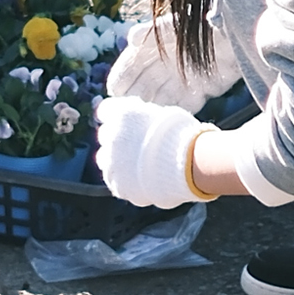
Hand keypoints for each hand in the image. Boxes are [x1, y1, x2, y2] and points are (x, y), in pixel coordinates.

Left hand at [94, 96, 215, 208]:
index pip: (105, 110)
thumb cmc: (183, 135)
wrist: (189, 164)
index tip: (122, 121)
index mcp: (122, 114)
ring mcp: (112, 162)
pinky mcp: (118, 184)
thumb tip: (142, 117)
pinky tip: (138, 180)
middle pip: (104, 135)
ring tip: (135, 165)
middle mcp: (111, 136)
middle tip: (133, 144)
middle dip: (116, 138)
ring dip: (116, 160)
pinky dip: (123, 180)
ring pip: (104, 159)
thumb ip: (144, 116)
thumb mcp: (163, 114)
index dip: (114, 116)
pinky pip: (115, 181)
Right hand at [106, 15, 241, 113]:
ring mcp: (184, 79)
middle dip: (134, 98)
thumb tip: (130, 37)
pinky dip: (175, 111)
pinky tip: (166, 120)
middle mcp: (167, 65)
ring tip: (141, 120)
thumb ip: (154, 31)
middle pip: (144, 85)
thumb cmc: (203, 24)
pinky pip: (185, 105)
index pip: (130, 65)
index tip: (113, 90)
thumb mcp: (176, 25)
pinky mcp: (203, 89)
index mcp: (155, 48)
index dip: (121, 77)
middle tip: (123, 112)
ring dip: (152, 107)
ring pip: (162, 97)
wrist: (239, 32)